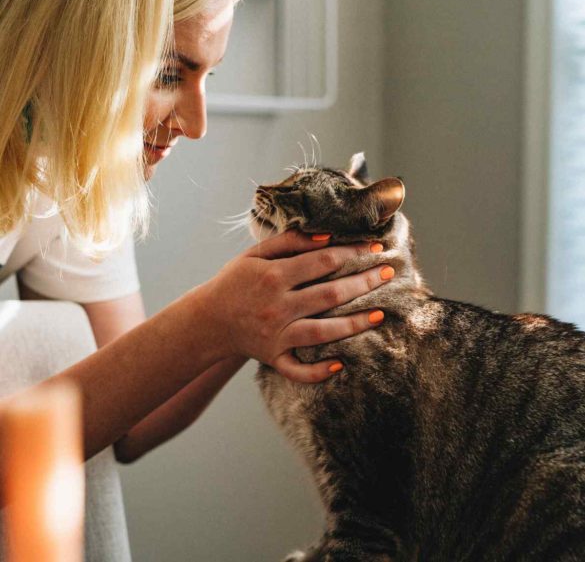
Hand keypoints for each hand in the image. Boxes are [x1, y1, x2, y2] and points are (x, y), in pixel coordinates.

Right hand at [203, 231, 392, 382]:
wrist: (208, 319)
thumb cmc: (235, 281)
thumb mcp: (254, 254)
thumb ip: (289, 242)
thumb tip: (326, 236)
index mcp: (274, 276)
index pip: (323, 261)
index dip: (352, 252)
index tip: (375, 246)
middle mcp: (278, 306)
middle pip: (330, 294)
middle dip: (364, 282)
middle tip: (389, 273)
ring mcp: (276, 335)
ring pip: (322, 332)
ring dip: (353, 324)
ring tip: (380, 315)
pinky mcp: (273, 357)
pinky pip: (297, 370)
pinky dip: (317, 371)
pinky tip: (339, 365)